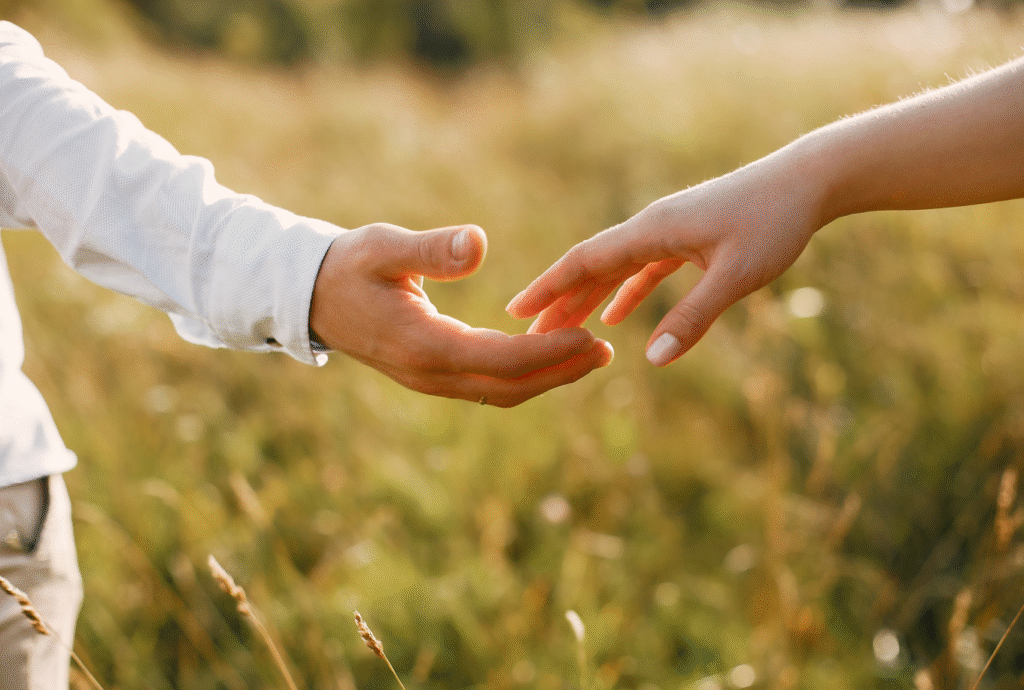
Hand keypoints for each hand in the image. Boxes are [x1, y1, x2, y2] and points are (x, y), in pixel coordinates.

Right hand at [309, 222, 612, 406]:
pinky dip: (524, 373)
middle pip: (509, 387)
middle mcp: (430, 374)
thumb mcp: (382, 247)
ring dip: (547, 377)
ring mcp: (432, 380)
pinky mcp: (434, 375)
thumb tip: (478, 243)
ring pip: (501, 392)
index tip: (590, 336)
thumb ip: (430, 249)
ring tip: (590, 354)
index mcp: (423, 346)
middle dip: (561, 372)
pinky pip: (488, 385)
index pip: (500, 360)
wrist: (311, 297)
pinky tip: (549, 352)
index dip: (549, 352)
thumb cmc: (347, 265)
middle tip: (606, 351)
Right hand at [506, 155, 822, 365]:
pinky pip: (643, 269)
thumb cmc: (774, 222)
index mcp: (652, 230)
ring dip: (588, 299)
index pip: (585, 261)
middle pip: (592, 267)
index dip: (549, 287)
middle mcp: (651, 227)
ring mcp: (668, 231)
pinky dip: (625, 293)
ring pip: (615, 268)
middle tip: (529, 336)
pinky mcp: (687, 237)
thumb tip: (653, 358)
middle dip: (560, 302)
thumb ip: (694, 316)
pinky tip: (618, 317)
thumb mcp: (735, 275)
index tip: (516, 311)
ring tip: (562, 330)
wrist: (806, 181)